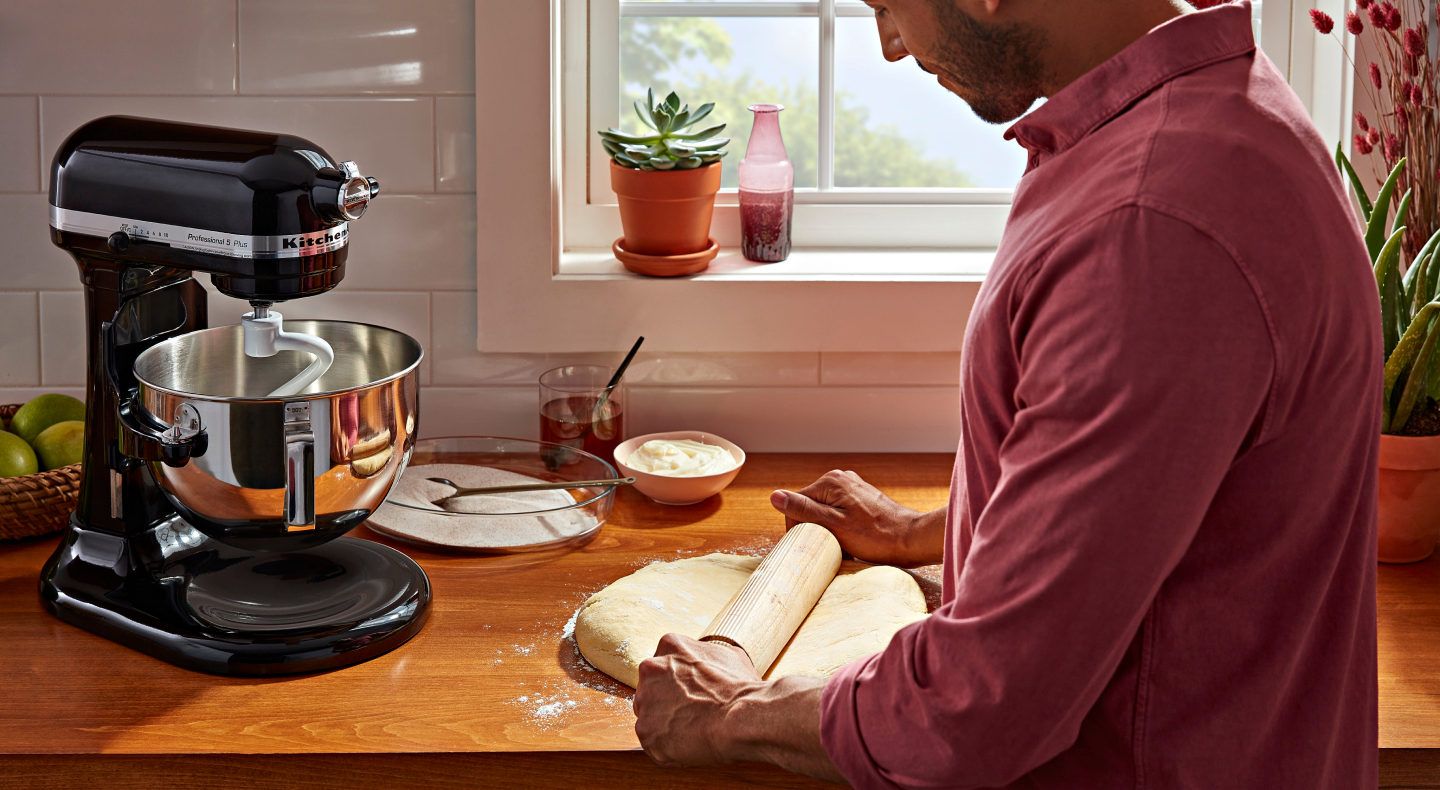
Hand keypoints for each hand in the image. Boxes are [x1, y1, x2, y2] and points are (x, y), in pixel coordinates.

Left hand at [634, 633, 762, 766]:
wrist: (742, 717)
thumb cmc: (740, 689)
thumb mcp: (729, 656)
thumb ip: (709, 656)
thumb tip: (713, 664)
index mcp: (669, 645)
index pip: (664, 666)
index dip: (679, 684)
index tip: (692, 695)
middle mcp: (650, 669)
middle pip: (651, 691)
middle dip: (667, 704)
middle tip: (692, 715)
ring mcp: (645, 700)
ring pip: (650, 718)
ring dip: (667, 727)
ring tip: (694, 731)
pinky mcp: (645, 731)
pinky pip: (654, 744)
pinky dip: (669, 750)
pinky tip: (691, 746)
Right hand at [770, 470, 944, 566]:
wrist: (912, 540)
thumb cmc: (876, 537)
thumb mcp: (834, 526)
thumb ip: (804, 510)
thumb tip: (774, 496)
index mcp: (831, 482)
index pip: (796, 504)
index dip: (800, 528)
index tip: (813, 546)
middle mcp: (841, 479)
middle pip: (810, 508)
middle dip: (816, 530)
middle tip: (832, 547)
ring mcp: (852, 488)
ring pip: (824, 513)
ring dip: (828, 532)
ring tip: (845, 546)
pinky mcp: (861, 499)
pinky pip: (839, 514)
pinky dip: (840, 529)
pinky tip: (852, 542)